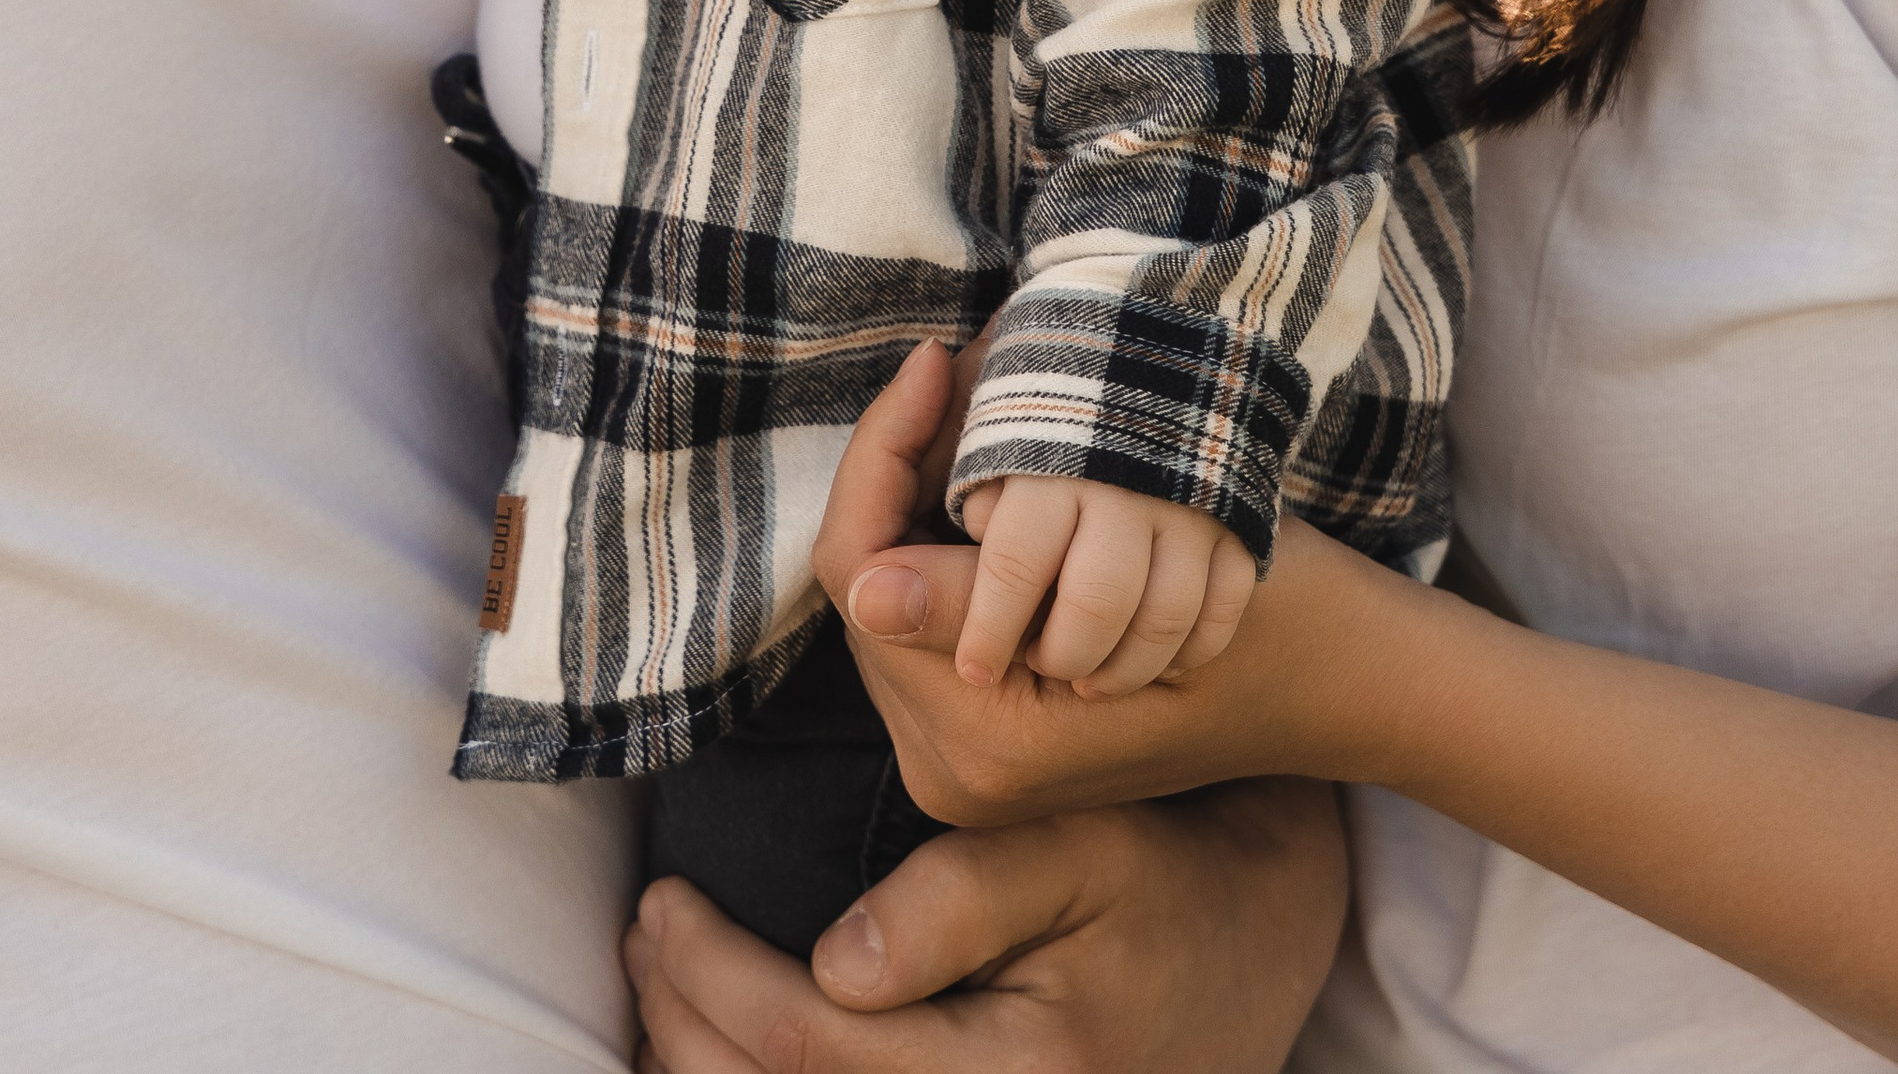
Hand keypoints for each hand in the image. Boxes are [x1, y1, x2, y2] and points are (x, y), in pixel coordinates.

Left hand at [626, 780, 1348, 1072]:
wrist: (1254, 944)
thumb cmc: (1155, 872)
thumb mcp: (1073, 846)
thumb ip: (956, 898)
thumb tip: (836, 964)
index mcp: (1020, 1072)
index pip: (812, 1043)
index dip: (711, 976)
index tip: (660, 897)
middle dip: (685, 1027)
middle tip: (643, 932)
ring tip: (659, 999)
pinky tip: (713, 1060)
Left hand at [815, 345, 1379, 828]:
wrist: (1349, 672)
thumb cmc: (1253, 616)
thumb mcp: (1113, 590)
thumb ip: (970, 599)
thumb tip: (864, 591)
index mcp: (981, 748)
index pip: (863, 575)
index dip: (886, 452)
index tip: (935, 357)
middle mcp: (966, 771)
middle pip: (877, 581)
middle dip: (910, 472)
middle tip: (960, 372)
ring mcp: (988, 761)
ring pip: (910, 584)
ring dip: (942, 501)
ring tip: (990, 413)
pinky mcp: (1014, 731)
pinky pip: (954, 608)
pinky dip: (977, 541)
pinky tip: (1014, 475)